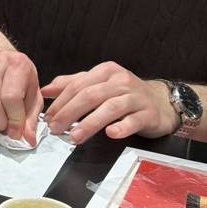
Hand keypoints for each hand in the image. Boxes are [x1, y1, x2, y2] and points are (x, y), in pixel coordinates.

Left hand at [41, 62, 178, 144]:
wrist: (161, 102)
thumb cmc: (125, 93)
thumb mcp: (98, 83)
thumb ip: (71, 84)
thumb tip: (45, 91)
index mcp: (105, 71)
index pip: (77, 85)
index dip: (60, 101)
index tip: (49, 116)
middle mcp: (120, 81)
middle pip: (90, 95)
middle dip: (70, 112)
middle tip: (56, 127)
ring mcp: (136, 97)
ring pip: (109, 108)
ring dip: (89, 123)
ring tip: (75, 136)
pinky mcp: (148, 114)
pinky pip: (133, 120)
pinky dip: (121, 127)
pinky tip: (110, 134)